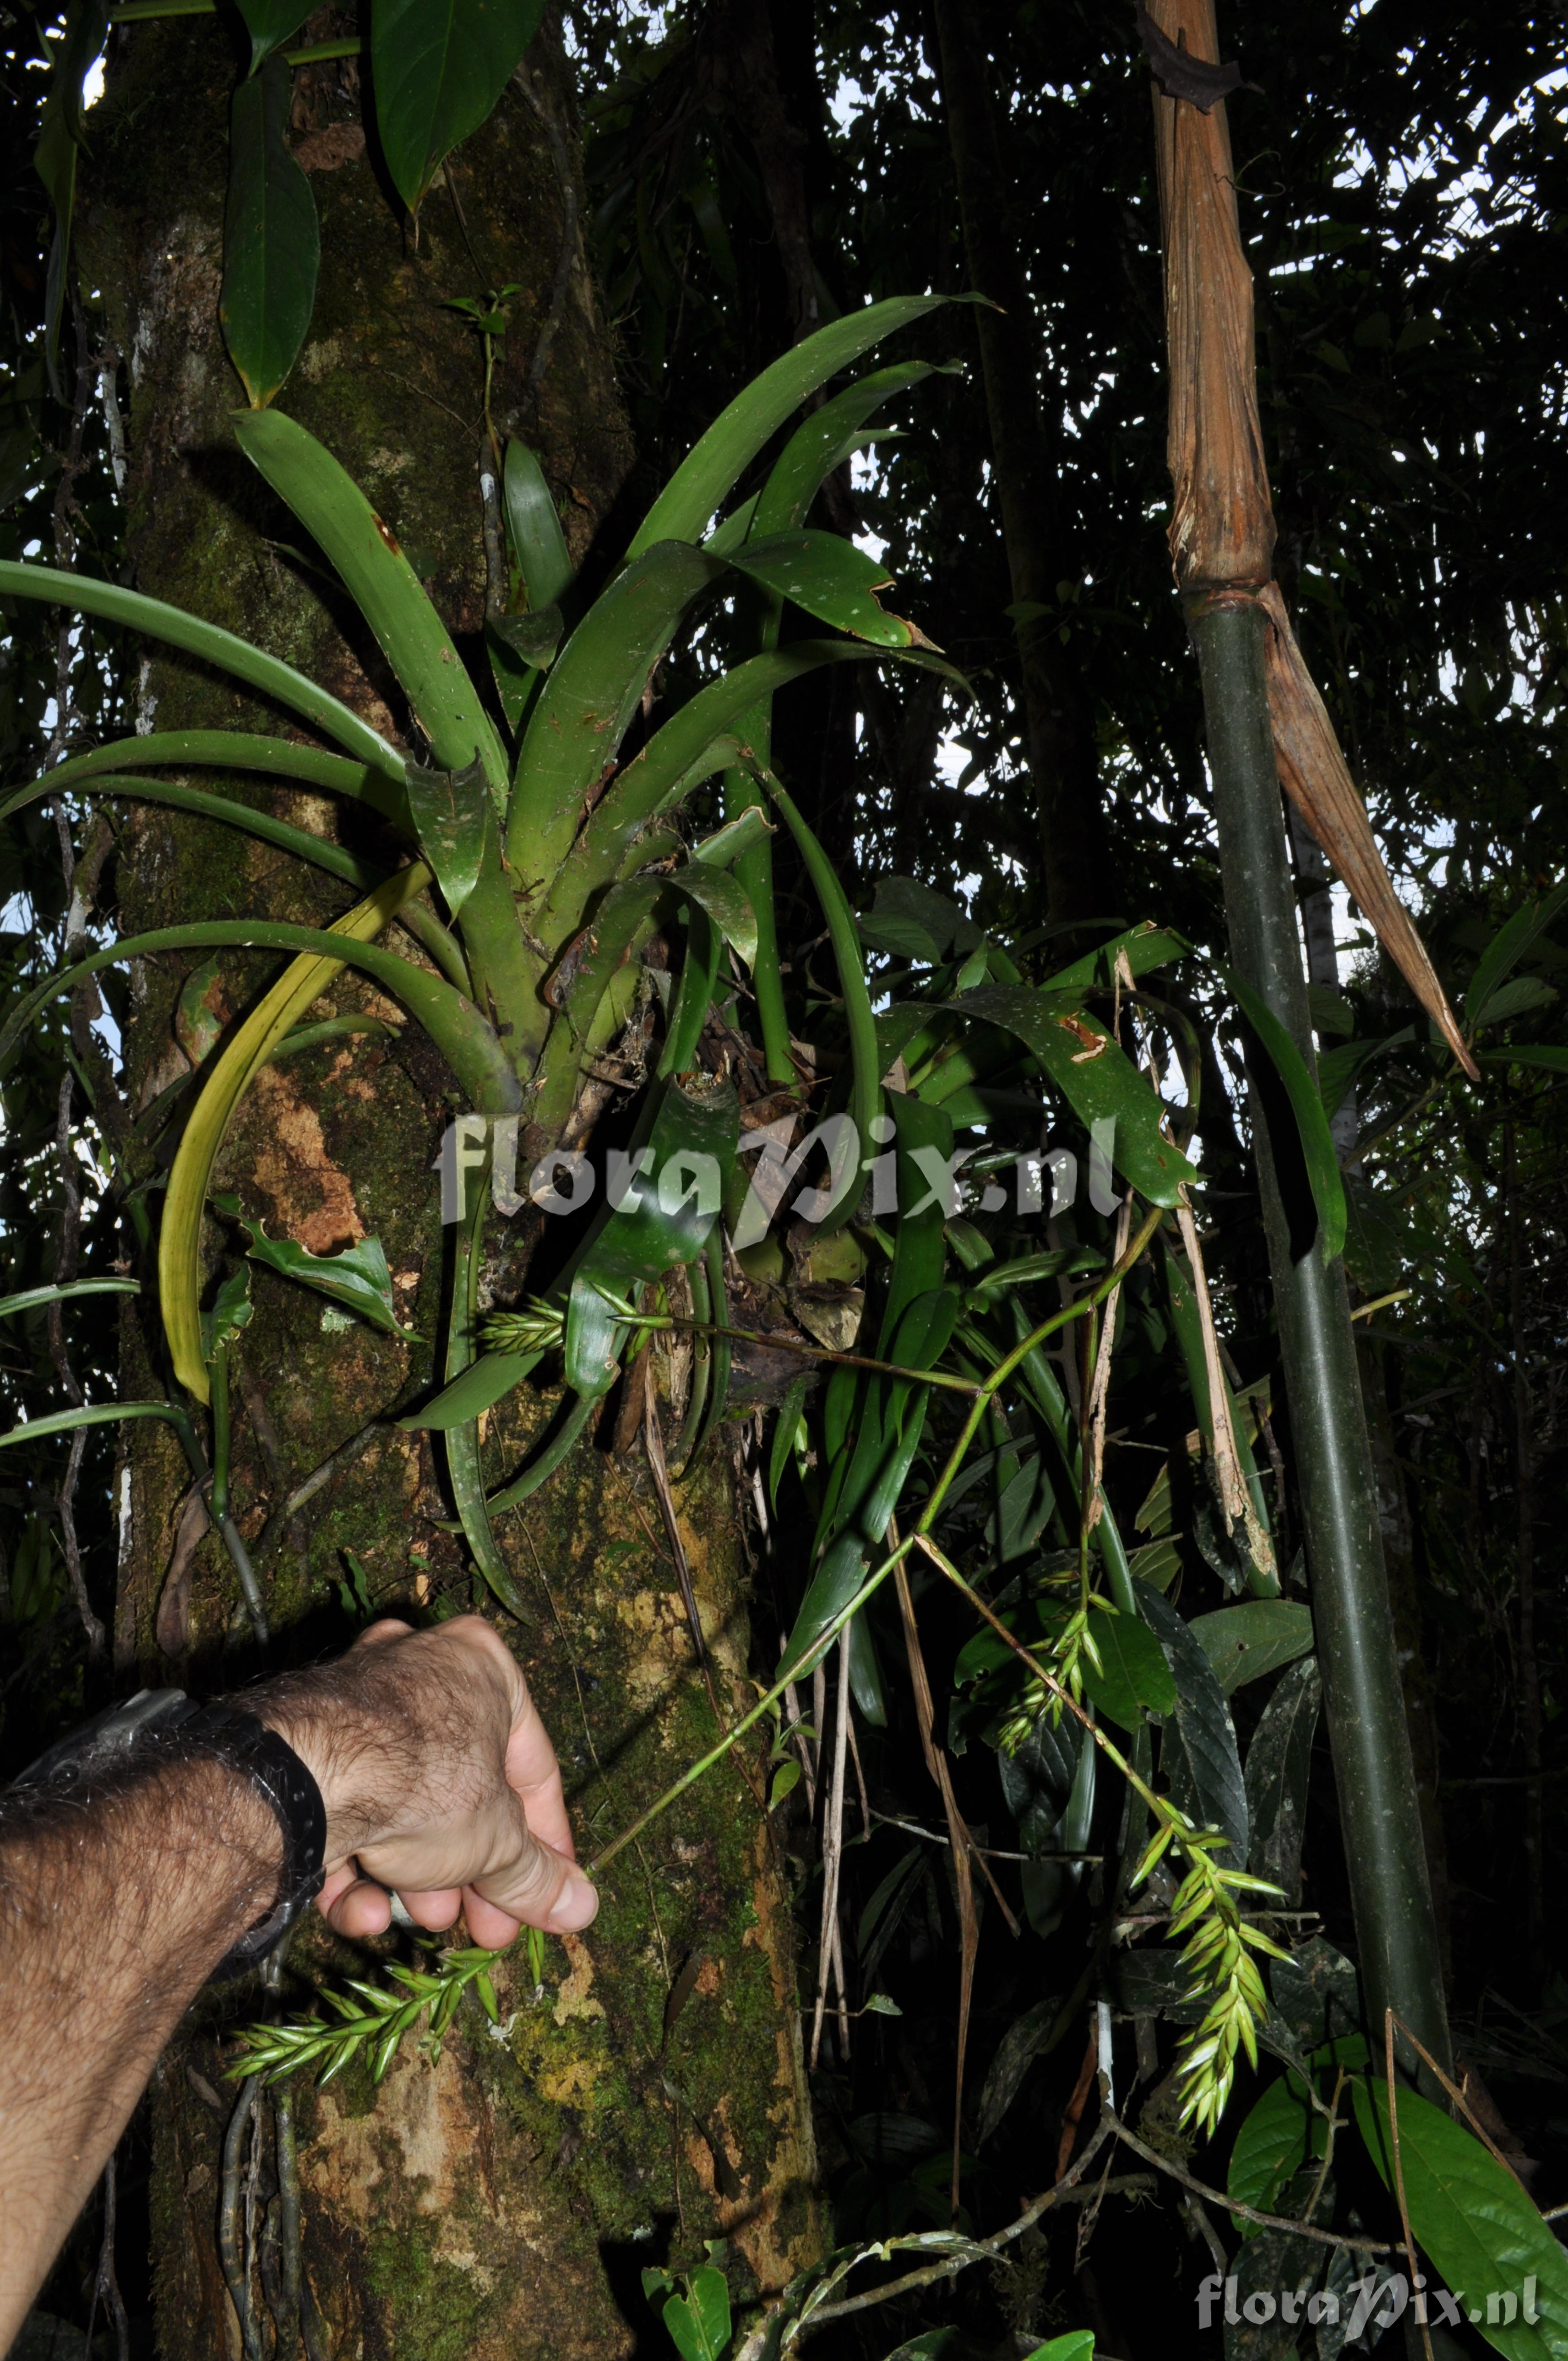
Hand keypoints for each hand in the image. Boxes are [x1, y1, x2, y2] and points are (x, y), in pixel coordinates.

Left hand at [257, 1616, 596, 1949]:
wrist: (304, 1780)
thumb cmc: (424, 1783)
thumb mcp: (498, 1841)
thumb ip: (538, 1876)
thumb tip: (582, 1908)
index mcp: (481, 1664)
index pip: (533, 1766)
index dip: (545, 1842)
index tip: (548, 1892)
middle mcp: (417, 1669)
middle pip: (461, 1789)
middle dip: (472, 1870)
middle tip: (485, 1926)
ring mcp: (355, 1704)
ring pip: (400, 1804)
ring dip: (414, 1875)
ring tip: (425, 1922)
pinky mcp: (304, 1746)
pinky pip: (345, 1805)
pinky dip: (357, 1864)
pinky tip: (363, 1913)